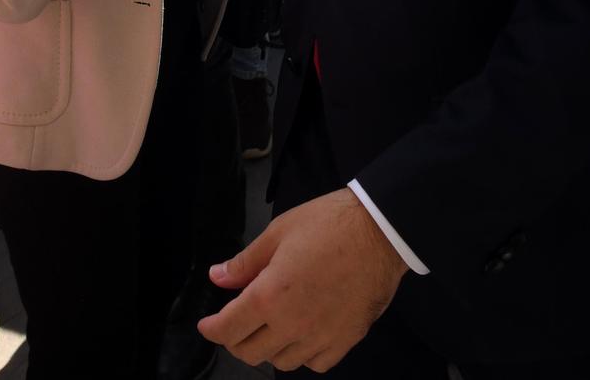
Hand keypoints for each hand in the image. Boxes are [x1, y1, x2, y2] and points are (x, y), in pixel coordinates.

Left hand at [198, 188, 406, 372]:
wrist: (381, 231)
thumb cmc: (331, 225)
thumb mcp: (278, 233)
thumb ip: (245, 262)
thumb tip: (218, 276)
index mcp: (269, 296)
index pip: (227, 329)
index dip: (211, 329)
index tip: (207, 325)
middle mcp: (292, 324)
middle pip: (250, 353)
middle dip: (235, 340)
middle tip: (236, 323)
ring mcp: (320, 336)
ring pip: (281, 362)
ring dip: (269, 348)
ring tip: (271, 326)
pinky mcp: (346, 340)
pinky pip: (316, 364)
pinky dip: (304, 355)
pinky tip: (303, 335)